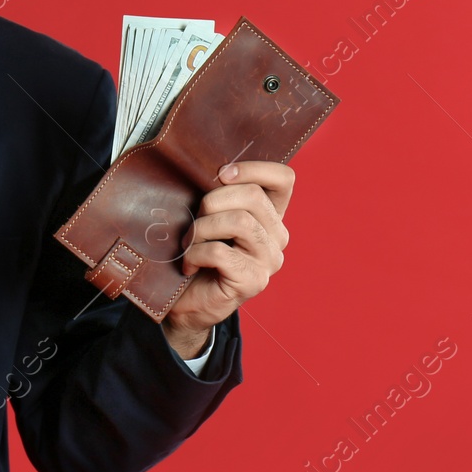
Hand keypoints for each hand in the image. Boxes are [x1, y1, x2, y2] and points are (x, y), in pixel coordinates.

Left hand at [161, 161, 293, 353]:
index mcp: (271, 216)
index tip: (221, 174)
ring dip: (202, 228)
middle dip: (213, 201)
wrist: (187, 302)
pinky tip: (188, 264)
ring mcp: (269, 261)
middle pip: (253, 196)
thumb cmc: (197, 253)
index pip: (284, 179)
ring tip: (189, 242)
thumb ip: (222, 195)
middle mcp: (277, 237)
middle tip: (194, 218)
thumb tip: (215, 170)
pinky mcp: (253, 281)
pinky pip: (220, 252)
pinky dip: (195, 254)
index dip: (254, 168)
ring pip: (239, 222)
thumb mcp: (211, 216)